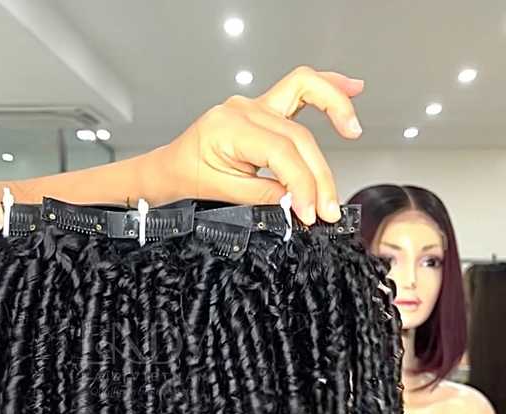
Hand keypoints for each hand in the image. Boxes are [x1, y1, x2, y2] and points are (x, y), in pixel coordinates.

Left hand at [159, 66, 364, 223]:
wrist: (170, 168)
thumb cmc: (188, 176)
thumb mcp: (224, 192)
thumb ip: (265, 195)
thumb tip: (300, 202)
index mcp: (229, 127)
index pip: (281, 153)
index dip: (302, 184)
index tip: (312, 213)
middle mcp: (243, 108)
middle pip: (298, 136)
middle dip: (318, 175)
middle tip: (327, 208)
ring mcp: (254, 104)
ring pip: (305, 99)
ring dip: (335, 114)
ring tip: (354, 131)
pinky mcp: (262, 108)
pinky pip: (298, 89)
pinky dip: (326, 89)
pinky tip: (351, 89)